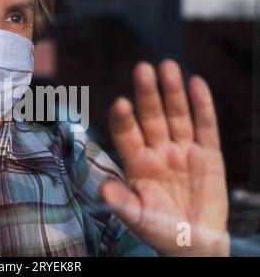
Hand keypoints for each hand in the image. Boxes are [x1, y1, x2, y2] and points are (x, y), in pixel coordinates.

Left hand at [100, 60, 228, 255]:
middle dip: (147, 94)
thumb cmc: (160, 232)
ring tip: (168, 67)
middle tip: (142, 69)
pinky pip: (206, 126)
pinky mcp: (208, 154)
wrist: (194, 243)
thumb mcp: (139, 219)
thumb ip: (122, 203)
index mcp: (136, 163)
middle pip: (151, 117)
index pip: (126, 134)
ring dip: (173, 92)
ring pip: (177, 115)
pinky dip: (202, 106)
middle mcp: (157, 151)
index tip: (120, 103)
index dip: (123, 119)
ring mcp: (182, 150)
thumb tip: (103, 189)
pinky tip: (196, 83)